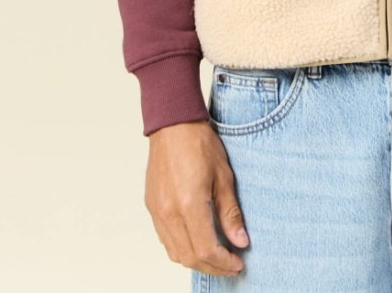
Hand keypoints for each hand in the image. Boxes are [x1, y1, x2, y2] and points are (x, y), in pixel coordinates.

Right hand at [144, 120, 248, 275]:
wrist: (173, 124)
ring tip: (216, 258)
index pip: (206, 249)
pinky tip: (197, 242)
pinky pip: (165, 239)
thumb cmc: (200, 144)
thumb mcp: (224, 176)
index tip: (238, 264)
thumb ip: (230, 213)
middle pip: (189, 257)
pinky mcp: (152, 206)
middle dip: (212, 267)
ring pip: (175, 252)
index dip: (223, 263)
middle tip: (230, 266)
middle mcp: (169, 212)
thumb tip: (240, 242)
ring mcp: (157, 211)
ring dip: (196, 261)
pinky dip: (182, 248)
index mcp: (189, 204)